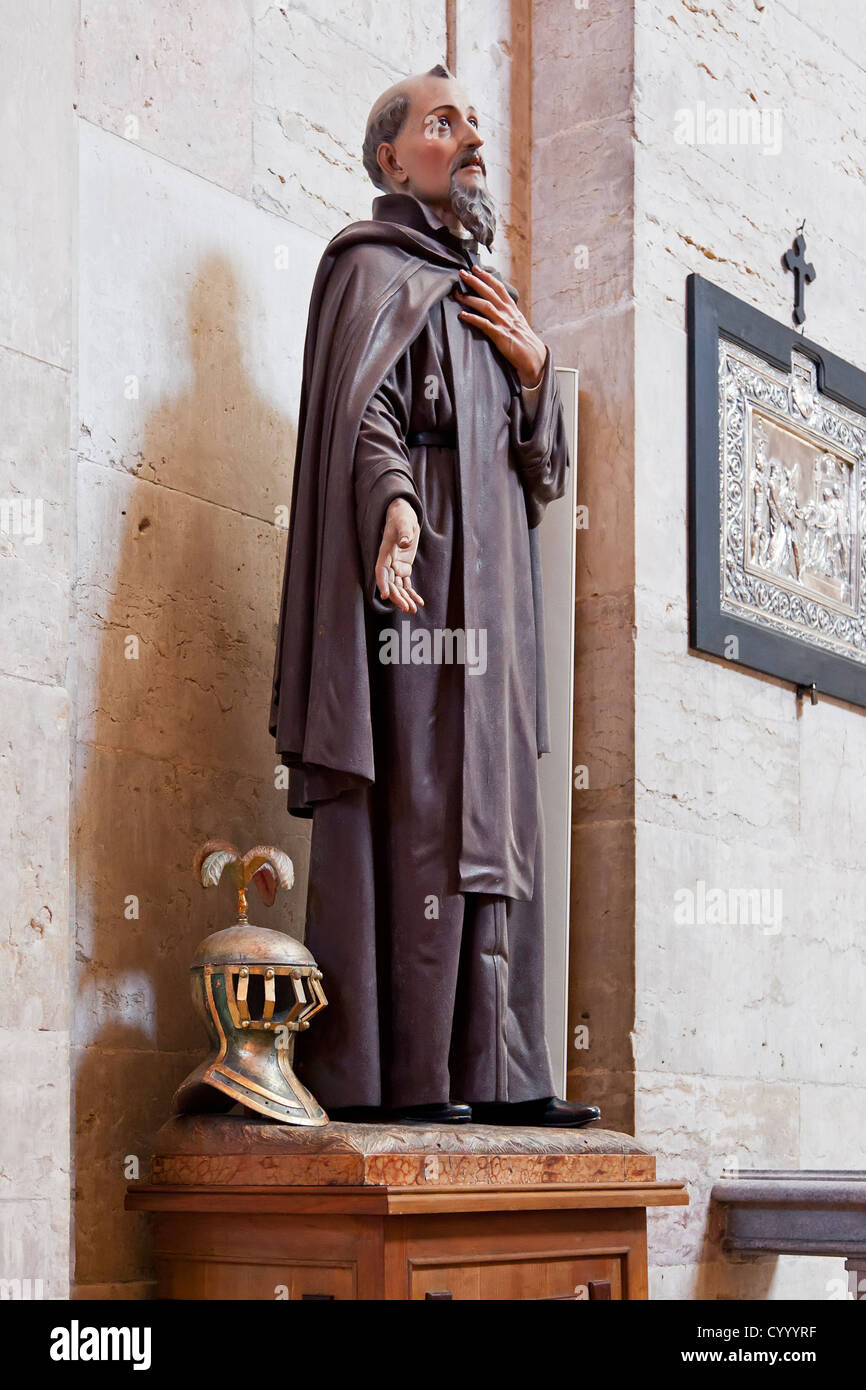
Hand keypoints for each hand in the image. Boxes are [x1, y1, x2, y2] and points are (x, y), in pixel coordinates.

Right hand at [375, 498, 423, 613]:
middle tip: (406, 609)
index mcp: (384, 553)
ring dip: (405, 598)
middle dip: (397, 597)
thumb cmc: (401, 518)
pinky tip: (419, 603)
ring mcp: (396, 566)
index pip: (381, 571)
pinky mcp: (404, 568)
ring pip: (398, 587)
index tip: (385, 595)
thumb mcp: (404, 523)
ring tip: (413, 610)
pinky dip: (412, 593)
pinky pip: (406, 583)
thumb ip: (404, 533)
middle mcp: (388, 562)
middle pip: (390, 583)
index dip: (382, 583)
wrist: (404, 517)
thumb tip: (405, 542)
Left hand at [455, 265, 546, 385]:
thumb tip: (496, 308)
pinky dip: (473, 318)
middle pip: (490, 292)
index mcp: (512, 309)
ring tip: (457, 294)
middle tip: (461, 273)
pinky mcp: (501, 336)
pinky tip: (463, 315)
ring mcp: (505, 323)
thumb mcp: (517, 324)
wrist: (535, 359)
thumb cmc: (525, 343)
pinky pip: (484, 325)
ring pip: (485, 306)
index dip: (487, 277)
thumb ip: (507, 315)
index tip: (476, 269)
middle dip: (475, 281)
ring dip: (470, 298)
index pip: (499, 288)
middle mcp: (508, 313)